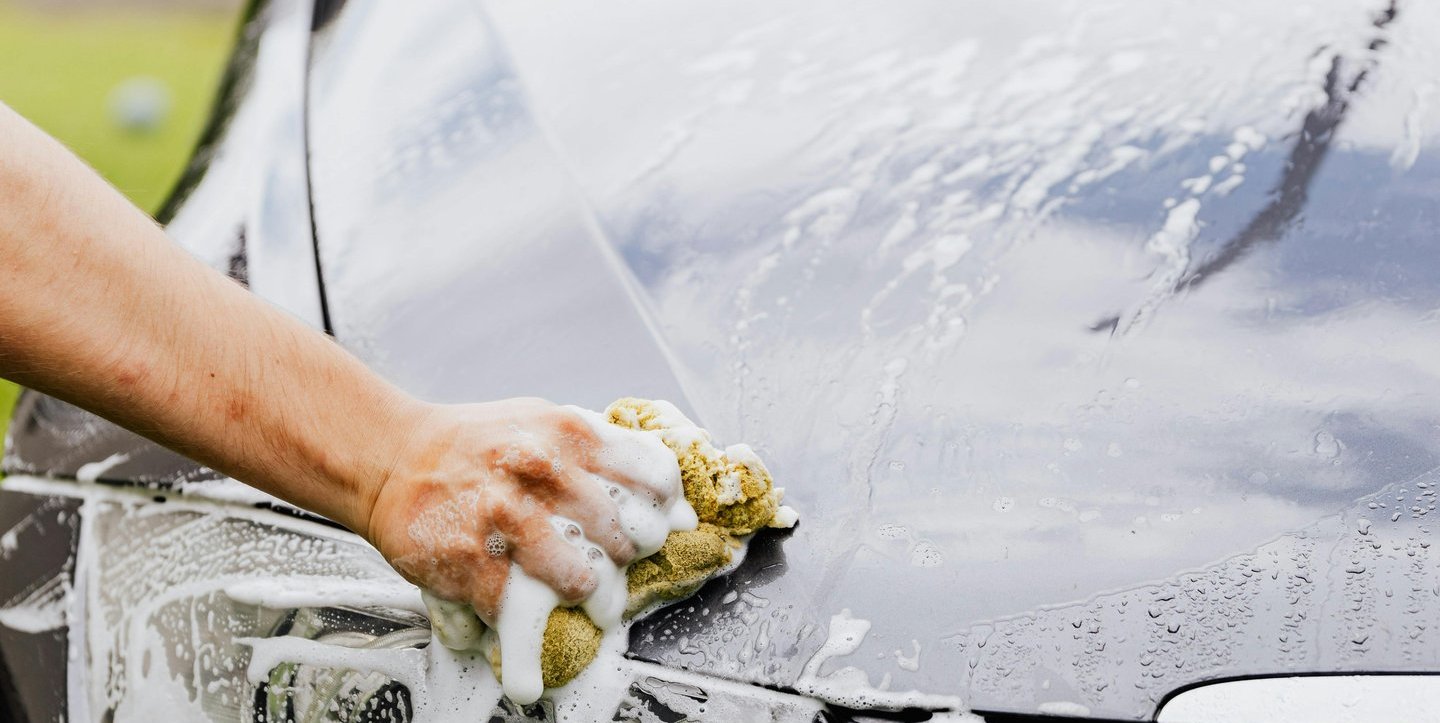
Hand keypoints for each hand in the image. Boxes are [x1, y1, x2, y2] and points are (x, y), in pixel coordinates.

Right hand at [362, 397, 684, 624]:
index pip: (650, 477)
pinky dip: (528, 617)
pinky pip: (521, 610)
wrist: (391, 457)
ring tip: (581, 587)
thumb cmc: (475, 444)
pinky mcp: (470, 562)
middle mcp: (539, 472)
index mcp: (566, 434)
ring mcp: (503, 519)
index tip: (662, 521)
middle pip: (621, 533)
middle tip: (615, 560)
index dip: (663, 508)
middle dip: (625, 556)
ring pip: (580, 579)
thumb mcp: (542, 423)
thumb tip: (667, 494)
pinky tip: (524, 600)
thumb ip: (602, 451)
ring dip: (588, 592)